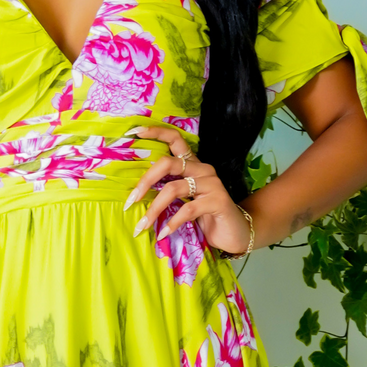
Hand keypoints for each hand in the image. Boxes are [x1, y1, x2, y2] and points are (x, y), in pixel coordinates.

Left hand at [124, 123, 251, 256]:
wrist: (235, 234)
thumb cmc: (206, 217)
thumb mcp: (185, 201)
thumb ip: (167, 192)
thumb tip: (136, 195)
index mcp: (193, 165)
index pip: (175, 139)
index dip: (156, 132)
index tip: (135, 132)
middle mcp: (202, 169)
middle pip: (168, 163)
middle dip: (146, 181)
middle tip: (131, 200)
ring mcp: (211, 184)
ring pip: (173, 188)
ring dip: (154, 209)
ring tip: (142, 225)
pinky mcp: (218, 201)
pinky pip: (188, 209)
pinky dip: (172, 223)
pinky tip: (163, 233)